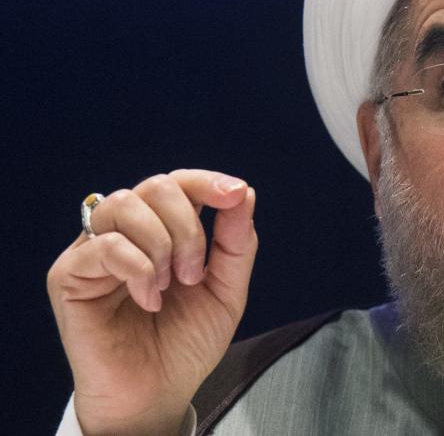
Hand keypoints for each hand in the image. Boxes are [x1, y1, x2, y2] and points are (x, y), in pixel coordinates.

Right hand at [47, 169, 256, 434]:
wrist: (158, 393)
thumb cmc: (185, 344)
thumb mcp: (227, 291)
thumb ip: (237, 243)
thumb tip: (243, 192)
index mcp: (163, 230)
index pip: (178, 183)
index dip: (207, 181)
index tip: (235, 194)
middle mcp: (126, 233)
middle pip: (154, 186)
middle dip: (188, 225)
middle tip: (195, 274)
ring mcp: (94, 251)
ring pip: (124, 204)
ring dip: (162, 244)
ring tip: (170, 287)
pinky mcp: (69, 276)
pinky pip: (104, 245)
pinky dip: (139, 269)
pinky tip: (149, 300)